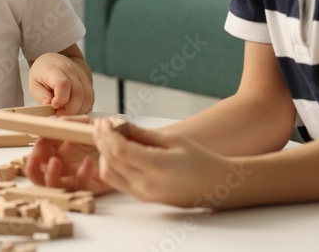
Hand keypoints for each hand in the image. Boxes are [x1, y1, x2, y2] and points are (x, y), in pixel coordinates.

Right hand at [25, 117, 110, 193]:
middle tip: (36, 157)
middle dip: (33, 168)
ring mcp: (75, 177)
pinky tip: (88, 162)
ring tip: (56, 161)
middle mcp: (64, 167)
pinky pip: (80, 186)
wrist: (125, 144)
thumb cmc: (105, 135)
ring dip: (50, 175)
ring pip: (54, 186)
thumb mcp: (86, 123)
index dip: (36, 149)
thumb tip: (54, 122)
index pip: (39, 155)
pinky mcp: (90, 186)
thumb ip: (70, 122)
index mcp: (59, 152)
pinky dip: (81, 174)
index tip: (40, 138)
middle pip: (38, 175)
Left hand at [28, 52, 94, 115]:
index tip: (54, 105)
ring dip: (79, 110)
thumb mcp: (34, 84)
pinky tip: (73, 109)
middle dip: (70, 109)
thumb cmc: (42, 73)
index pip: (63, 83)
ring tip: (66, 112)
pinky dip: (84, 107)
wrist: (54, 59)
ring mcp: (81, 75)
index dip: (61, 98)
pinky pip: (91, 98)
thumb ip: (41, 96)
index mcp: (53, 69)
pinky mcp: (87, 81)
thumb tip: (50, 106)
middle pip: (79, 93)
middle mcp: (70, 70)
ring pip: (88, 97)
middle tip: (59, 114)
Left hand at [93, 118, 243, 208]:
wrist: (216, 186)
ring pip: (110, 174)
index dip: (108, 134)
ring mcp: (144, 194)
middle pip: (111, 162)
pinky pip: (118, 182)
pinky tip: (116, 151)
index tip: (104, 120)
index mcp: (157, 167)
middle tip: (102, 125)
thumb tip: (119, 124)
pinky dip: (111, 165)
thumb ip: (143, 134)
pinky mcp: (143, 198)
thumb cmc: (200, 160)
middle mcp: (147, 185)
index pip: (120, 150)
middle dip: (102, 141)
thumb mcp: (173, 140)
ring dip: (104, 154)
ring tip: (108, 136)